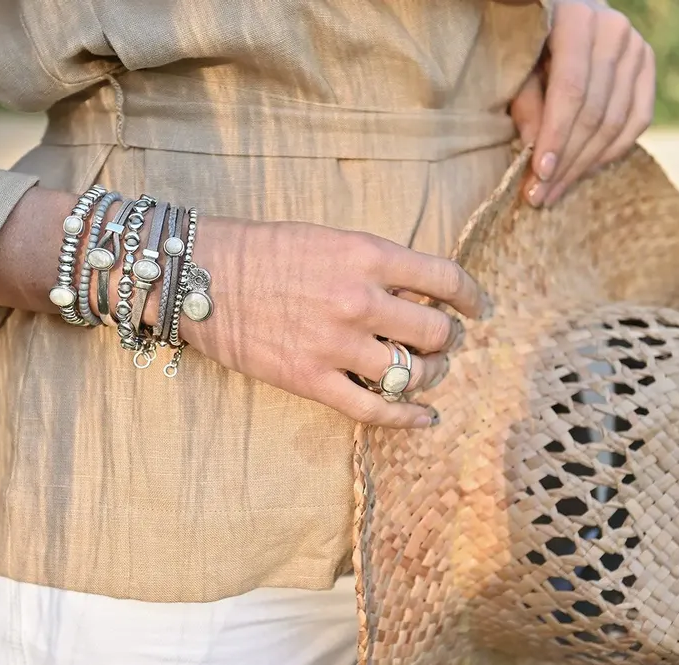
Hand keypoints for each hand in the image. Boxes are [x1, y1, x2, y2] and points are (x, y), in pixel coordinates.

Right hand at [179, 216, 491, 428]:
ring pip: (413, 373)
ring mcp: (336, 345)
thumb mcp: (329, 239)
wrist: (200, 276)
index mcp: (367, 256)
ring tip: (427, 371)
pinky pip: (375, 409)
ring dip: (431, 375)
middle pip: (437, 332)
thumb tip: (418, 297)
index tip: (478, 307)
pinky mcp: (311, 380)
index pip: (445, 279)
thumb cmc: (263, 250)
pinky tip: (425, 418)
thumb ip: (376, 266)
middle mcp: (359, 301)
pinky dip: (409, 418)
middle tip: (444, 341)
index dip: (471, 296)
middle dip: (449, 339)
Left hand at [511, 0, 654, 206]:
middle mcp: (615, 31)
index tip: (539, 175)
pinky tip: (585, 171)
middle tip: (541, 196)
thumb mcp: (517, 64)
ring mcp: (637, 47)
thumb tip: (538, 155)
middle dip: (567, 160)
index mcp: (578, 20)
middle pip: (595, 111)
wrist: (562, 8)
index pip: (571, 91)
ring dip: (585, 164)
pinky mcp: (647, 65)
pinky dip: (612, 151)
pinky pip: (638, 119)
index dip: (556, 137)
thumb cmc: (529, 39)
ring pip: (617, 121)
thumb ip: (526, 103)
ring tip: (556, 191)